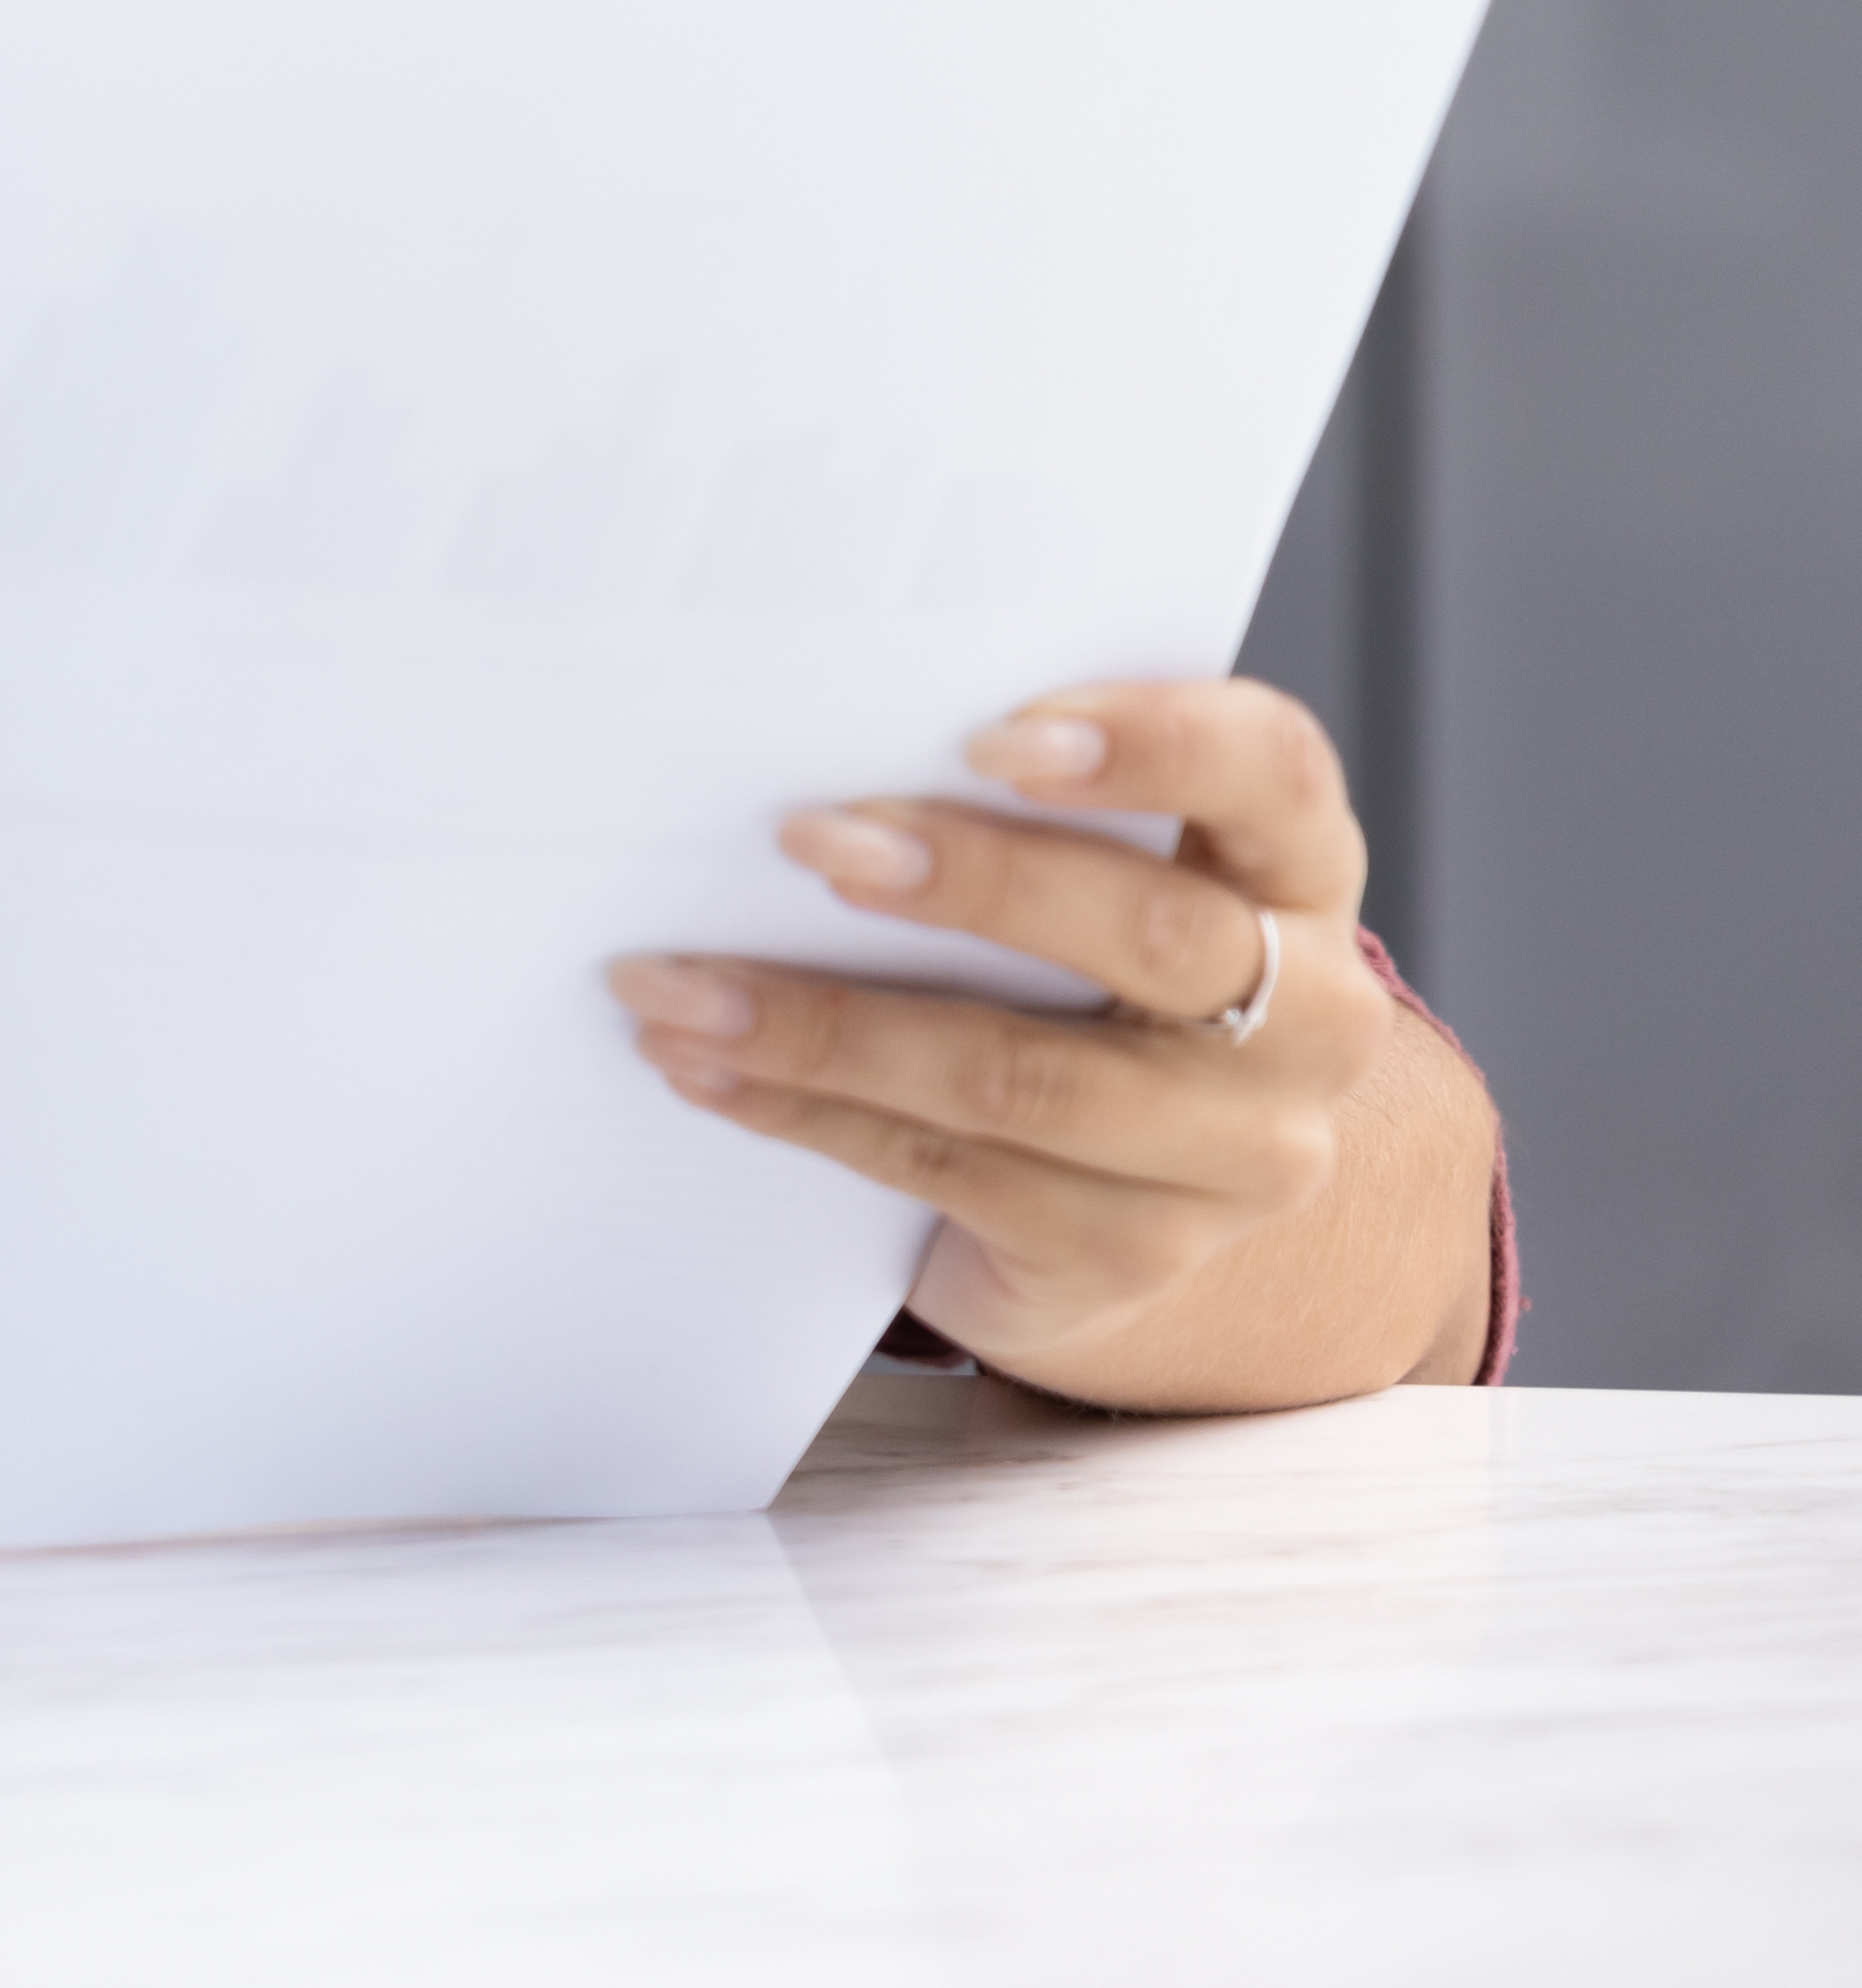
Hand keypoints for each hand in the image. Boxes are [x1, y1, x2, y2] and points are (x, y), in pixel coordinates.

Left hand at [609, 677, 1494, 1408]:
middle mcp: (1309, 1018)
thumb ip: (1016, 810)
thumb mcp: (1086, 880)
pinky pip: (951, 1173)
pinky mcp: (1135, 1255)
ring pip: (1026, 1079)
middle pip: (1155, 933)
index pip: (1274, 773)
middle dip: (968, 880)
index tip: (992, 732)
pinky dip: (807, 1113)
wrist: (1129, 1189)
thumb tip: (810, 734)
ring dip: (826, 1026)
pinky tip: (706, 1071)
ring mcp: (1237, 1155)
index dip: (1154, 743)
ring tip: (677, 986)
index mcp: (1297, 875)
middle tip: (806, 837)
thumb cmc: (1073, 976)